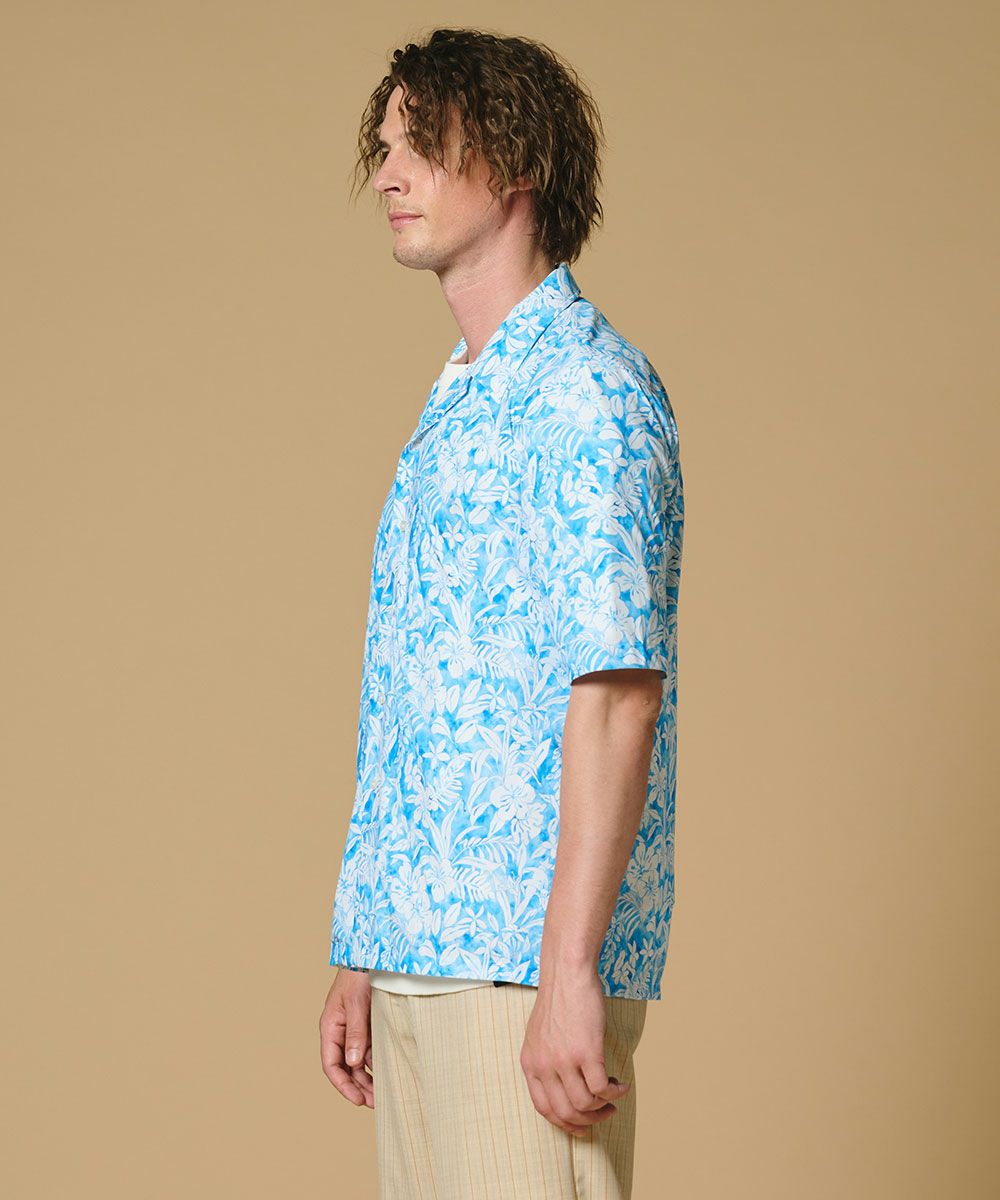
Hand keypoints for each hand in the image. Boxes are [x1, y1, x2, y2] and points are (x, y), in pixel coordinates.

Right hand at [319, 968, 374, 1107]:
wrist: (370, 955)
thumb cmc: (358, 976)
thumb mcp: (356, 1004)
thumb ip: (356, 1032)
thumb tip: (354, 1063)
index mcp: (330, 1028)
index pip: (331, 1065)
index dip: (343, 1085)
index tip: (357, 1100)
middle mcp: (340, 1032)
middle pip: (346, 1068)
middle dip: (358, 1087)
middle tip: (375, 1102)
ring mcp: (354, 1029)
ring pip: (358, 1062)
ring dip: (368, 1078)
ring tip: (383, 1094)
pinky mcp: (368, 1025)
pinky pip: (370, 1049)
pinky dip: (376, 1062)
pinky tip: (388, 1072)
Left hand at [519, 963, 629, 1135]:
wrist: (567, 972)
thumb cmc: (559, 998)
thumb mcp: (539, 1034)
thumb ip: (545, 1060)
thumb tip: (563, 1086)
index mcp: (530, 1062)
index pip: (544, 1108)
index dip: (565, 1123)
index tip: (581, 1126)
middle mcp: (544, 1065)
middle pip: (566, 1112)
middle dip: (588, 1120)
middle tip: (604, 1113)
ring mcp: (564, 1060)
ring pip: (585, 1105)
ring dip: (604, 1107)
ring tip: (614, 1096)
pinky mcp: (586, 1052)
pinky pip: (602, 1089)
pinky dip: (615, 1092)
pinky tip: (621, 1084)